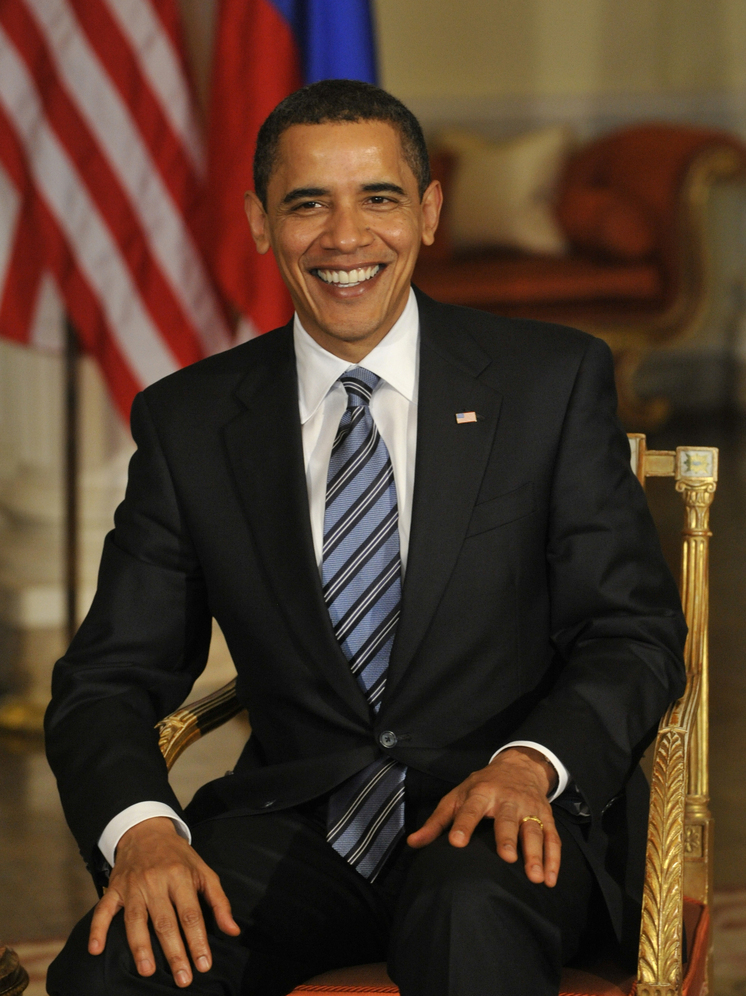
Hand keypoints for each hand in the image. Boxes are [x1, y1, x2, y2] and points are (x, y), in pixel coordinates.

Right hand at [88, 817, 239, 986]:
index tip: (203, 965)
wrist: (147, 831)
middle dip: (174, 952)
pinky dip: (97, 929)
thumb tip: (233, 931)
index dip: (197, 940)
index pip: (191, 914)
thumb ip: (218, 902)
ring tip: (147, 971)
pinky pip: (103, 910)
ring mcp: (133, 886)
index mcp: (181, 876)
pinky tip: (96, 950)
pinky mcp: (114, 888)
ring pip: (135, 919)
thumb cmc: (179, 857)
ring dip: (140, 946)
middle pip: (165, 921)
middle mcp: (156, 881)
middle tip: (182, 978)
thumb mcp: (203, 872)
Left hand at [406, 747, 561, 885]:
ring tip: (535, 877)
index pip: (471, 808)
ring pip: (534, 830)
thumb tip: (413, 843)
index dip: (464, 824)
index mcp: (481, 792)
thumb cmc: (481, 786)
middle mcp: (507, 799)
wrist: (519, 766)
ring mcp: (529, 808)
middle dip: (507, 838)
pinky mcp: (546, 817)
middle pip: (507, 819)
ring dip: (536, 853)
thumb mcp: (457, 796)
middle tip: (508, 858)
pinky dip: (554, 859)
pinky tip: (550, 880)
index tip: (457, 841)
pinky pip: (552, 838)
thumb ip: (437, 821)